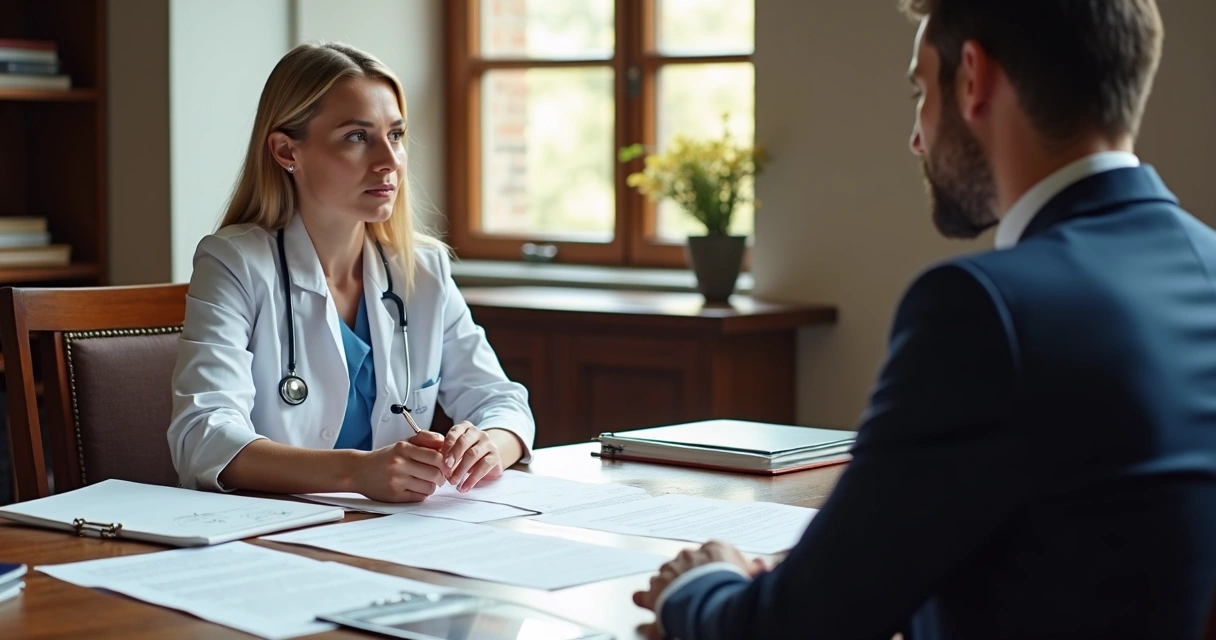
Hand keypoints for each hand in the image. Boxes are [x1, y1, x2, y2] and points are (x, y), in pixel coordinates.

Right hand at [351, 431, 447, 501]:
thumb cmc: (385, 457)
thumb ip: (425, 439)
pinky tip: (415, 489)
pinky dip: (421, 494)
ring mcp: (396, 481)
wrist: (358, 471)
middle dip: (441, 477)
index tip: (445, 466)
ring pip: (429, 488)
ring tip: (426, 482)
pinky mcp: (394, 496)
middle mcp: (399, 464)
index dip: (445, 463)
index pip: (436, 456)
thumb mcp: (403, 443)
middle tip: (438, 476)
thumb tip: (443, 442)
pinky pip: (419, 498)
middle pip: (435, 474)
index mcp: (403, 448)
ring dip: (431, 486)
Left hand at [440, 421, 503, 491]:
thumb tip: (437, 465)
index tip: (440, 460)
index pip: (454, 433)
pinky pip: (484, 466)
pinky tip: (464, 487)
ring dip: (461, 470)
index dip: (447, 446)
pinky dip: (472, 479)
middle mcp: (478, 433)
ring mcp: (488, 444)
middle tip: (446, 471)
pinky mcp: (495, 457)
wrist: (488, 459)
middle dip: (453, 456)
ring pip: (473, 454)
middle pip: (464, 442)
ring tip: (453, 482)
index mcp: (465, 428)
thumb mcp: (455, 451)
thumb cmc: (466, 454)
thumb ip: (447, 454)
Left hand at [633, 540, 760, 612]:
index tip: (715, 576)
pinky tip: (647, 604)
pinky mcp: (655, 590)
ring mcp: (670, 571)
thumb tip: (761, 565)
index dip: (712, 567)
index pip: (713, 552)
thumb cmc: (732, 586)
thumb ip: (755, 568)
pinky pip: (645, 594)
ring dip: (668, 587)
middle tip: (694, 592)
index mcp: (714, 548)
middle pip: (687, 563)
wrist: (709, 599)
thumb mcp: (750, 575)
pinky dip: (646, 600)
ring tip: (672, 600)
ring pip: (666, 576)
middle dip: (689, 576)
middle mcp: (690, 555)